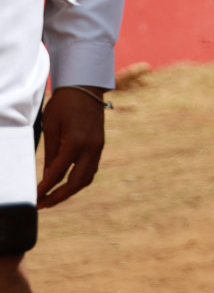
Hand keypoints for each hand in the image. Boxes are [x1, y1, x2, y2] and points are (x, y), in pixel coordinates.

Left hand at [38, 86, 105, 206]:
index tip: (34, 199)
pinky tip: (67, 183)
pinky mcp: (100, 145)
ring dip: (70, 191)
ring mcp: (98, 147)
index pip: (59, 173)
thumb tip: (49, 176)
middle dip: (59, 197)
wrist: (86, 87)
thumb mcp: (51, 127)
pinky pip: (91, 169)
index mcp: (76, 142)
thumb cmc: (64, 104)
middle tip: (43, 205)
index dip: (45, 188)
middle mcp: (91, 148)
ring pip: (87, 178)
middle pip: (76, 182)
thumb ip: (51, 153)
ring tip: (54, 197)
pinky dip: (79, 180)